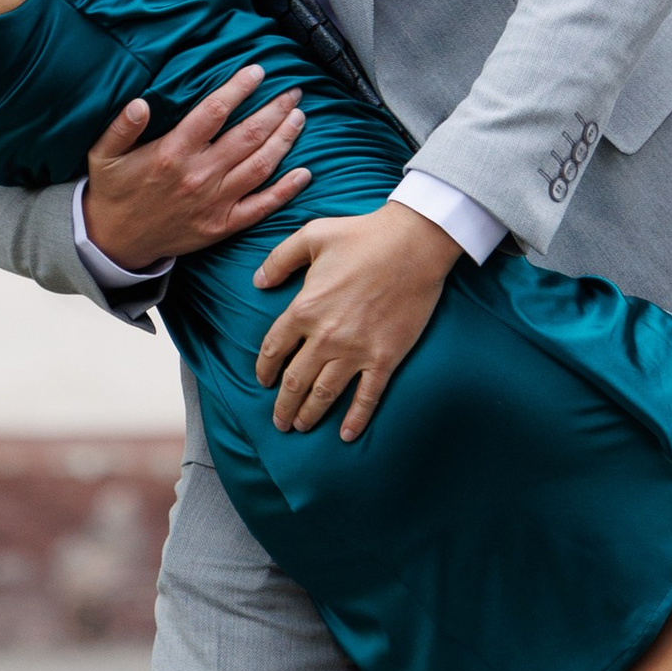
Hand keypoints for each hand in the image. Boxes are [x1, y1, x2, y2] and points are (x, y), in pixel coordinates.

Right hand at [81, 68, 307, 268]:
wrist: (116, 242)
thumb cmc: (113, 190)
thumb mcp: (104, 154)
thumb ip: (121, 127)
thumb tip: (139, 102)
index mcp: (172, 153)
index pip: (214, 112)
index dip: (239, 89)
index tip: (258, 71)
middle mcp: (199, 176)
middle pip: (248, 135)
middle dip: (275, 110)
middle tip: (293, 91)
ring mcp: (214, 202)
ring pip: (260, 166)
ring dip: (285, 140)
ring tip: (300, 117)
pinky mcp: (222, 225)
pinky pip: (261, 207)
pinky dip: (286, 191)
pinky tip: (305, 173)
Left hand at [251, 203, 458, 440]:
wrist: (414, 242)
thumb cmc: (363, 235)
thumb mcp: (311, 235)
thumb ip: (279, 259)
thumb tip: (257, 281)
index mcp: (304, 308)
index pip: (274, 349)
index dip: (265, 370)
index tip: (263, 382)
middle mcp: (325, 336)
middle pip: (295, 381)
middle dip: (283, 405)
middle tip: (279, 421)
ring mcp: (356, 350)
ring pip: (325, 394)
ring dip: (309, 415)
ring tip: (301, 428)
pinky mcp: (385, 357)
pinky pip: (367, 396)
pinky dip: (356, 419)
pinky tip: (346, 435)